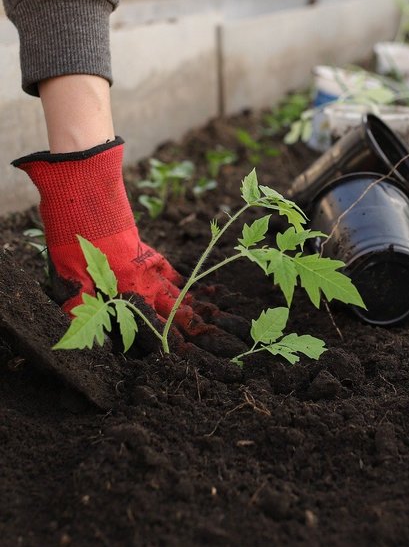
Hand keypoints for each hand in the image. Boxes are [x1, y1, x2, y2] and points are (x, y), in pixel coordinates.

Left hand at [14, 137, 246, 356]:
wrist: (87, 194)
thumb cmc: (75, 235)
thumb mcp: (68, 273)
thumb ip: (79, 303)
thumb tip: (81, 330)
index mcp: (125, 287)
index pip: (149, 321)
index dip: (164, 337)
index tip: (180, 351)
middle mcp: (140, 278)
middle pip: (167, 306)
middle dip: (185, 324)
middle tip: (202, 337)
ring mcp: (144, 262)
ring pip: (171, 288)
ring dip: (186, 304)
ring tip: (202, 316)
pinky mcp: (143, 248)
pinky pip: (166, 268)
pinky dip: (175, 279)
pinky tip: (182, 285)